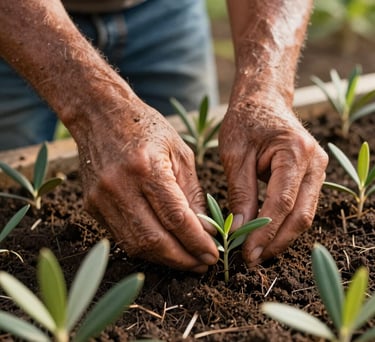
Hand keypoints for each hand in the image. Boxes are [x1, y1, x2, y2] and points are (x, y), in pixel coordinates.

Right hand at [77, 99, 218, 271]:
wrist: (100, 115)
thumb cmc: (146, 128)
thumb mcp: (179, 152)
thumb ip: (192, 193)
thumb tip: (205, 230)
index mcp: (146, 168)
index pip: (176, 218)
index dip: (197, 242)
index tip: (214, 254)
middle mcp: (119, 186)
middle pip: (154, 239)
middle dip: (183, 259)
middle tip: (203, 264)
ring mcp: (101, 198)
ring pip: (136, 244)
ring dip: (164, 259)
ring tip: (187, 260)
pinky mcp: (91, 206)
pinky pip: (122, 237)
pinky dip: (146, 247)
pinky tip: (164, 247)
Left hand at [219, 98, 327, 266]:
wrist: (262, 101)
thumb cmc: (245, 121)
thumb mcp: (235, 155)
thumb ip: (240, 192)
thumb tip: (240, 229)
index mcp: (295, 152)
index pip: (282, 203)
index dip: (265, 232)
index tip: (246, 252)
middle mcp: (315, 163)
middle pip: (300, 215)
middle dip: (276, 241)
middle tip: (251, 259)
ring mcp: (318, 170)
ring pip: (304, 214)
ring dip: (281, 237)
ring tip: (257, 252)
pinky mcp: (312, 176)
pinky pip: (301, 206)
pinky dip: (284, 224)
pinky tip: (266, 235)